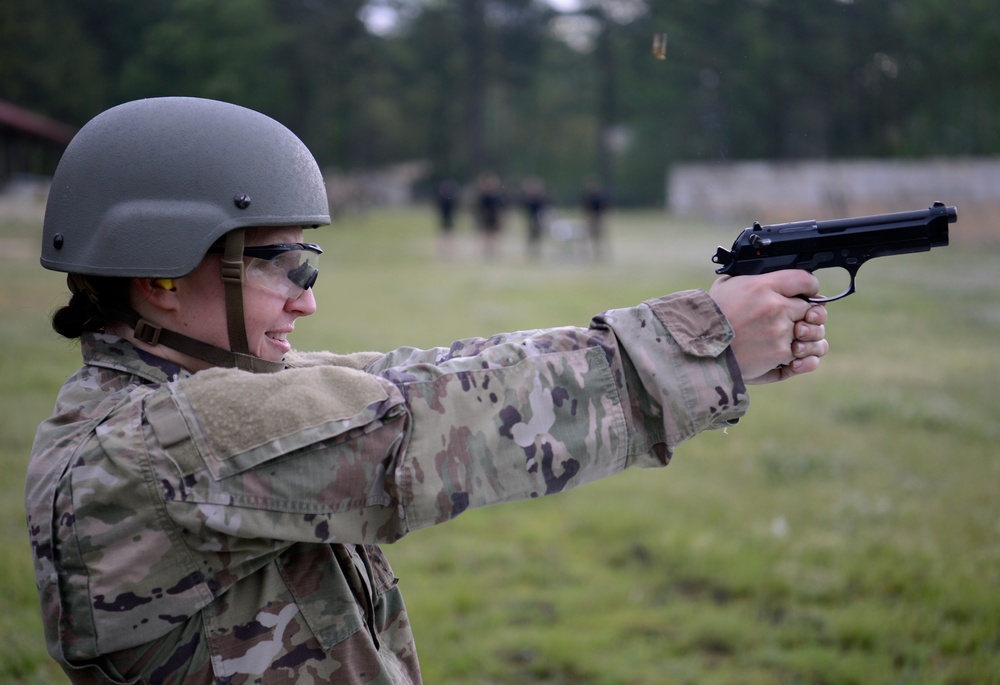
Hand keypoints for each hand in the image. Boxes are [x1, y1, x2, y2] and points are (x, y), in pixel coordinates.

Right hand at [709, 271, 828, 384]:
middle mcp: (776, 307)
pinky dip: (802, 356)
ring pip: (813, 331)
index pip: (805, 280)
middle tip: (795, 318)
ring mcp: (780, 332)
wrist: (700, 348)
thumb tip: (760, 271)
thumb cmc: (711, 317)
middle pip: (811, 307)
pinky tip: (793, 353)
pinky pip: (805, 354)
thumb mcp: (726, 286)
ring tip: (796, 337)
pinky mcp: (780, 354)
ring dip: (807, 335)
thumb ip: (749, 277)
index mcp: (763, 286)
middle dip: (805, 313)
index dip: (809, 286)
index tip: (806, 292)